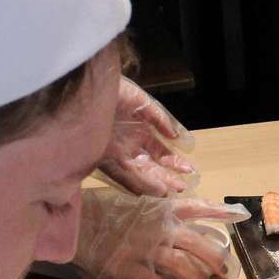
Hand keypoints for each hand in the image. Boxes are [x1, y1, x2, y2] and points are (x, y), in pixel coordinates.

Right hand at [73, 190, 248, 278]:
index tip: (238, 217)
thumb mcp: (132, 203)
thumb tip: (175, 218)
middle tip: (224, 270)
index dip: (219, 212)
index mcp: (159, 209)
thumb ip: (155, 212)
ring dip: (195, 278)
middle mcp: (158, 228)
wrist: (73, 221)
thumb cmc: (101, 210)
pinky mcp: (127, 266)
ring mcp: (143, 248)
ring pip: (180, 264)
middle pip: (197, 242)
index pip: (196, 207)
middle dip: (215, 258)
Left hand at [98, 77, 198, 195]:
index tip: (188, 169)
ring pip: (138, 173)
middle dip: (166, 176)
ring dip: (154, 183)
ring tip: (169, 190)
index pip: (159, 152)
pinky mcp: (102, 157)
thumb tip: (175, 136)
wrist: (89, 88)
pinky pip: (122, 174)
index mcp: (138, 133)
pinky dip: (137, 182)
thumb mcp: (141, 102)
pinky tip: (150, 189)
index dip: (173, 161)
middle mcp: (128, 147)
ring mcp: (116, 153)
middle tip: (182, 186)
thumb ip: (158, 118)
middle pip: (150, 166)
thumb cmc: (115, 91)